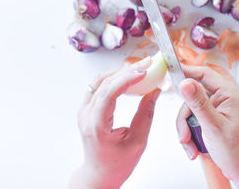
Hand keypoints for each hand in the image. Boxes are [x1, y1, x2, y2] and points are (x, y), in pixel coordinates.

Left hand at [69, 57, 160, 188]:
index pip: (109, 93)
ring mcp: (84, 111)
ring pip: (99, 81)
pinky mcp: (87, 108)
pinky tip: (128, 77)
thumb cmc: (117, 164)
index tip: (144, 71)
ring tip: (140, 69)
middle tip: (147, 64)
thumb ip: (145, 114)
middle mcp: (86, 115)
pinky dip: (114, 78)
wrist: (99, 173)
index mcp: (97, 126)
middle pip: (104, 83)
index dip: (127, 79)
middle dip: (127, 71)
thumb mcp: (138, 142)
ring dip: (120, 72)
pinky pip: (98, 86)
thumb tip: (154, 91)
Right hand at [176, 65, 238, 188]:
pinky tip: (195, 147)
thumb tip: (185, 82)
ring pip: (193, 110)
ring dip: (188, 129)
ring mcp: (221, 109)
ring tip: (192, 146)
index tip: (169, 74)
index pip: (204, 73)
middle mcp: (226, 98)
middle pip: (194, 96)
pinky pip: (197, 120)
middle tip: (185, 135)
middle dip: (185, 117)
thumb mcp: (214, 127)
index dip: (186, 73)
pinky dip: (192, 133)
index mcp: (231, 94)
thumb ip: (198, 103)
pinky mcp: (216, 119)